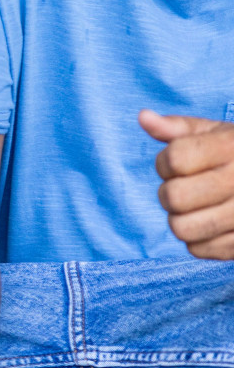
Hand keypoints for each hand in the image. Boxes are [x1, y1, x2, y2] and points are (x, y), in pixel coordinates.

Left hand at [141, 111, 233, 258]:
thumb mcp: (215, 132)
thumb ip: (177, 128)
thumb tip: (143, 117)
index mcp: (232, 148)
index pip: (174, 160)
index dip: (164, 162)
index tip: (177, 163)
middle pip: (174, 198)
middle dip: (169, 192)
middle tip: (186, 187)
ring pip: (182, 228)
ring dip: (180, 218)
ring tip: (197, 206)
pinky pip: (197, 249)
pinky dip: (197, 239)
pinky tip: (212, 223)